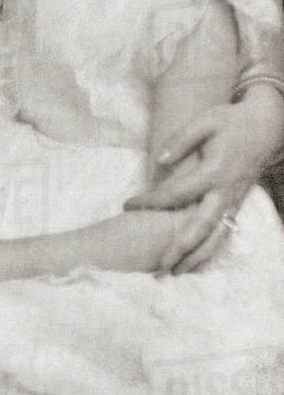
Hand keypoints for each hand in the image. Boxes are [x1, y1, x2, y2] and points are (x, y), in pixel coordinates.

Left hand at [125, 102, 260, 272]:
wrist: (266, 126)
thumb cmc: (231, 121)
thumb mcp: (205, 121)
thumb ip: (181, 140)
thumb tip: (159, 161)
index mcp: (214, 171)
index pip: (176, 193)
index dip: (151, 201)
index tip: (127, 206)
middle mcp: (225, 192)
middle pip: (200, 228)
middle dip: (179, 250)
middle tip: (157, 267)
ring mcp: (234, 202)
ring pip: (216, 238)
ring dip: (196, 259)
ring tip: (173, 274)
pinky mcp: (238, 205)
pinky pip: (225, 234)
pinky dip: (211, 252)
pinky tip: (196, 265)